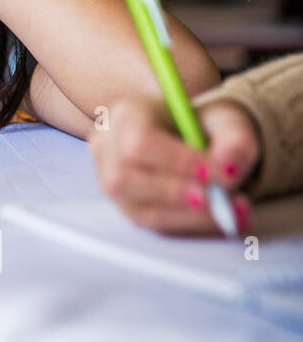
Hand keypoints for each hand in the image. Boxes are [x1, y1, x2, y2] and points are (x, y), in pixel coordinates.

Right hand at [88, 95, 260, 233]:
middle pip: (124, 179)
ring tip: (234, 210)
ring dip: (193, 216)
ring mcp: (112, 184)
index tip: (220, 172)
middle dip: (177, 193)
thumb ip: (234, 139)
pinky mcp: (129, 210)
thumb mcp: (225, 120)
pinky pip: (158, 226)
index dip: (177, 161)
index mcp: (125, 115)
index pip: (138, 141)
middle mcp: (107, 151)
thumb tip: (228, 168)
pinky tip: (227, 219)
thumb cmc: (200, 126)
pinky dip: (196, 225)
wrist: (190, 139)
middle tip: (223, 198)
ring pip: (140, 209)